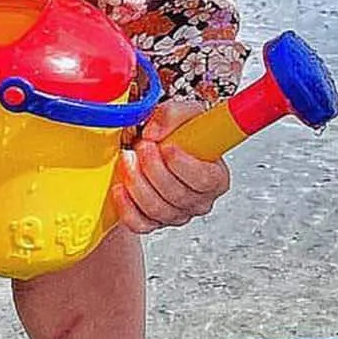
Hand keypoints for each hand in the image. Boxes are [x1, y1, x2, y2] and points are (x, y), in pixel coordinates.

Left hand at [107, 97, 230, 234]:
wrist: (156, 151)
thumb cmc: (179, 137)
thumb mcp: (184, 115)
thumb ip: (173, 115)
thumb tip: (154, 132)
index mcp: (216, 177)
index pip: (205, 180)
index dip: (184, 165)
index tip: (168, 147)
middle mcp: (199, 200)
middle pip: (177, 194)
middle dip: (154, 168)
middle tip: (143, 146)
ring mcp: (176, 214)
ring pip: (156, 208)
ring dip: (137, 182)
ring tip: (129, 159)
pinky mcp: (154, 223)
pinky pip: (139, 223)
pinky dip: (126, 206)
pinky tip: (121, 187)